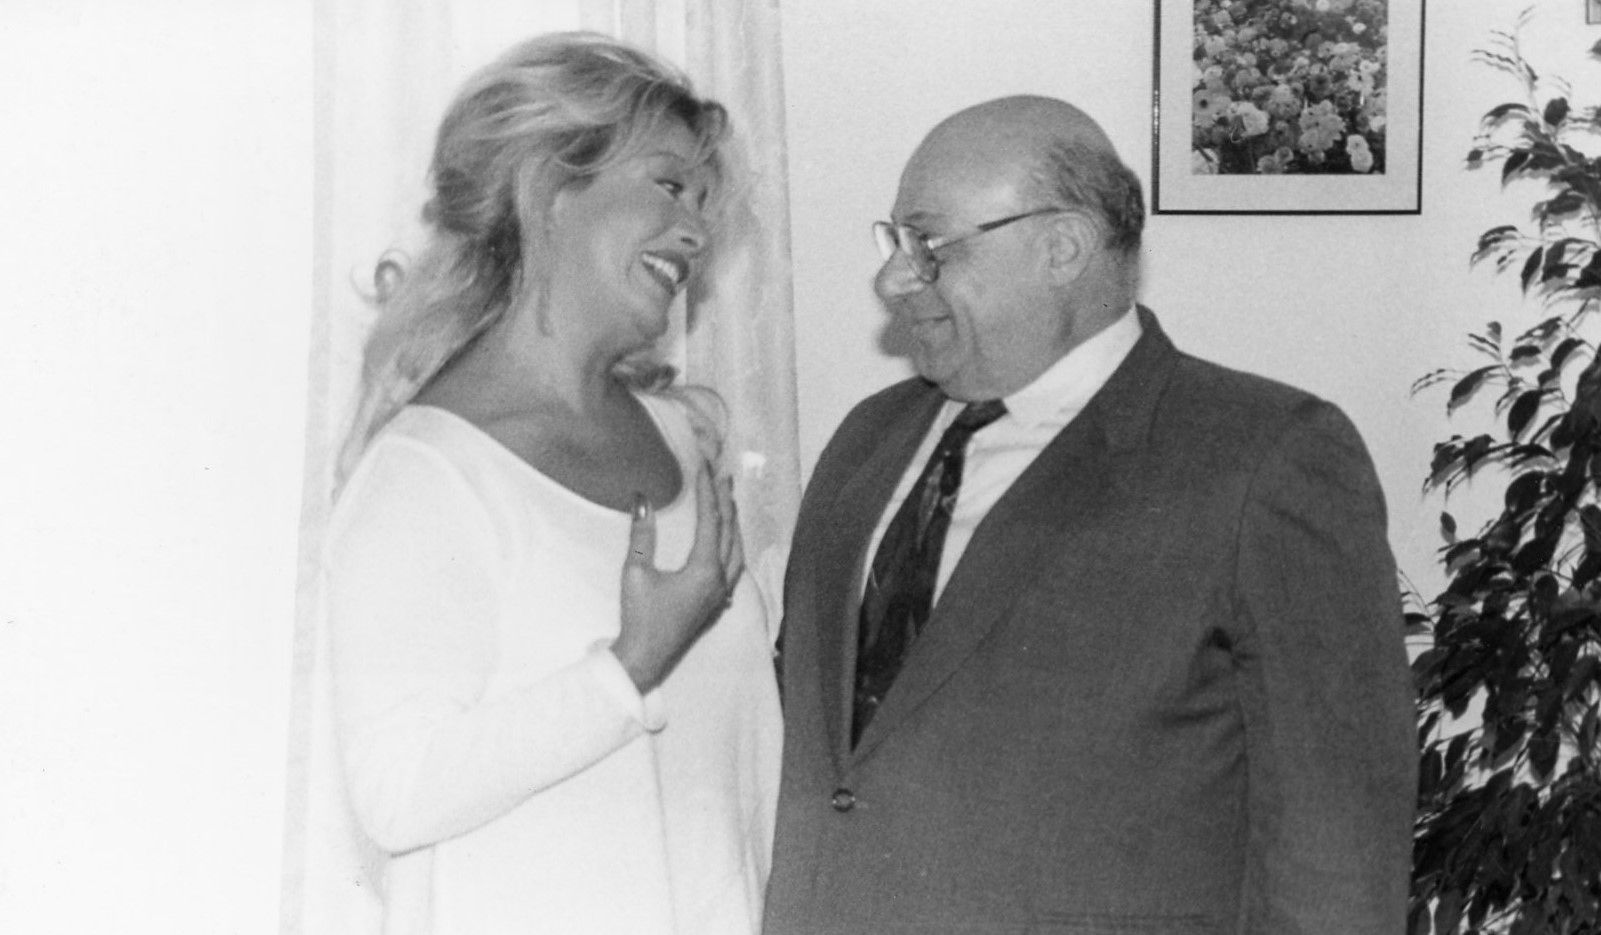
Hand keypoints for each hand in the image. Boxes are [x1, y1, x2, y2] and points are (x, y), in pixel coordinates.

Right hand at [611, 460, 744, 692]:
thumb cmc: (638, 617)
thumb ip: (641, 535)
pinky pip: (734, 567)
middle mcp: (720, 580)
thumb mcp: (635, 573)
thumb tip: (641, 499)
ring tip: (729, 501)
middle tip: (723, 475)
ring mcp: (720, 593)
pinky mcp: (715, 603)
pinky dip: (734, 545)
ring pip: (737, 550)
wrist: (645, 659)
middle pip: (730, 531)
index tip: (704, 467)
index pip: (710, 521)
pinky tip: (728, 542)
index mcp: (704, 570)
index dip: (707, 491)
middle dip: (726, 501)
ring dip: (733, 523)